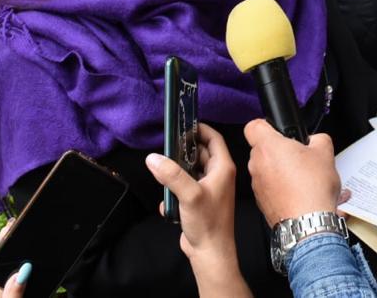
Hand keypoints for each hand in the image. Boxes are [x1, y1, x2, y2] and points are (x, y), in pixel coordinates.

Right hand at [145, 124, 237, 262]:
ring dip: (176, 174)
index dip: (200, 129)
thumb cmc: (208, 223)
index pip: (213, 139)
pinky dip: (174, 193)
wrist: (210, 253)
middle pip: (199, 154)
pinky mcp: (198, 201)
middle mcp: (218, 176)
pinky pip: (183, 188)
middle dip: (183, 152)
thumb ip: (171, 175)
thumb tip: (154, 158)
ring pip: (189, 171)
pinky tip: (170, 205)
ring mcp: (208, 189)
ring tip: (165, 177)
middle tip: (167, 149)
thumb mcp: (189, 195)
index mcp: (222, 168)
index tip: (183, 124)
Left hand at [244, 119, 340, 225]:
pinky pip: (268, 187)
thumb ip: (319, 138)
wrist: (308, 223)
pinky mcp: (261, 201)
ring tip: (301, 177)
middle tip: (298, 157)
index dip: (265, 125)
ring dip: (280, 170)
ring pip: (266, 169)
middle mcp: (257, 164)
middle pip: (262, 149)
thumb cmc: (312, 189)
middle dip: (279, 151)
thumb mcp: (325, 153)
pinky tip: (298, 192)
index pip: (253, 126)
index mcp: (269, 146)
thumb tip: (316, 140)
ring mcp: (257, 184)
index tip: (277, 130)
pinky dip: (280, 187)